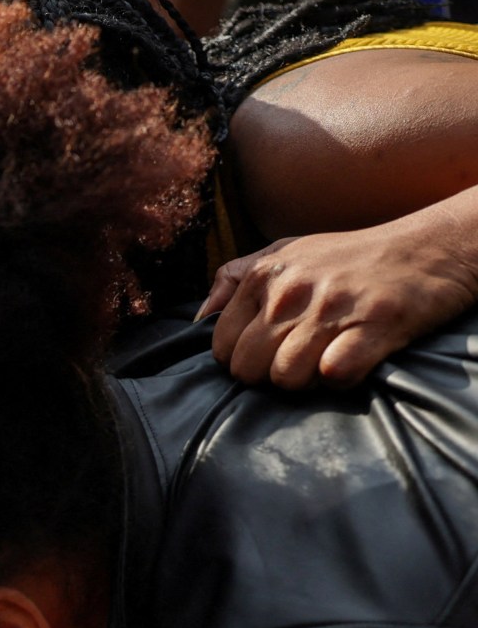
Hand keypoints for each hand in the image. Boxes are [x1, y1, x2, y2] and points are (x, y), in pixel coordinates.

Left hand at [201, 215, 477, 387]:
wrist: (430, 246)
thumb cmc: (352, 257)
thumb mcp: (288, 251)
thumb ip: (236, 278)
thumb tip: (198, 317)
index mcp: (264, 274)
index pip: (222, 346)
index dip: (243, 359)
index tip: (270, 353)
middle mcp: (292, 290)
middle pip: (249, 369)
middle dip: (270, 377)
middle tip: (301, 361)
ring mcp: (333, 308)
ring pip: (286, 377)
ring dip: (306, 381)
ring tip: (327, 359)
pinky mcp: (374, 325)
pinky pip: (334, 375)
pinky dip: (341, 380)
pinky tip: (353, 361)